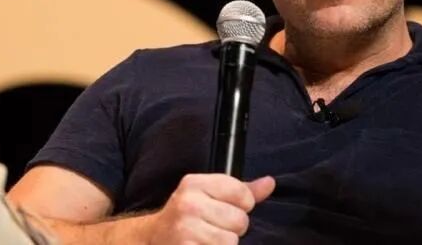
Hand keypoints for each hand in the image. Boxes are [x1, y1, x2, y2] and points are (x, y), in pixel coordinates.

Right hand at [143, 173, 274, 244]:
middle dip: (232, 228)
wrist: (152, 240)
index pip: (242, 193)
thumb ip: (241, 190)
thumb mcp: (208, 196)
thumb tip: (270, 183)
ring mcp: (184, 230)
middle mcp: (188, 204)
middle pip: (240, 220)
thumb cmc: (186, 216)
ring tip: (207, 240)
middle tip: (213, 228)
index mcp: (194, 184)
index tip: (226, 209)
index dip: (242, 204)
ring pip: (231, 242)